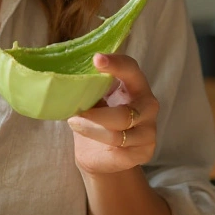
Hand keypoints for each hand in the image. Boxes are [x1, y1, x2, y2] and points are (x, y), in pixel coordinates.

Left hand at [66, 53, 158, 174]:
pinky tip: (89, 140)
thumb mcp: (94, 100)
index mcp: (136, 86)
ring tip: (74, 123)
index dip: (116, 63)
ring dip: (92, 130)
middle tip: (75, 112)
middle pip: (125, 113)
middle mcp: (148, 107)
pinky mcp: (144, 153)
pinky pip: (119, 151)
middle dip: (96, 115)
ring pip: (118, 135)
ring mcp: (148, 132)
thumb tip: (66, 74)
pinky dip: (99, 144)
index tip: (96, 59)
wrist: (103, 156)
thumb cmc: (97, 120)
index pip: (131, 69)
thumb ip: (89, 87)